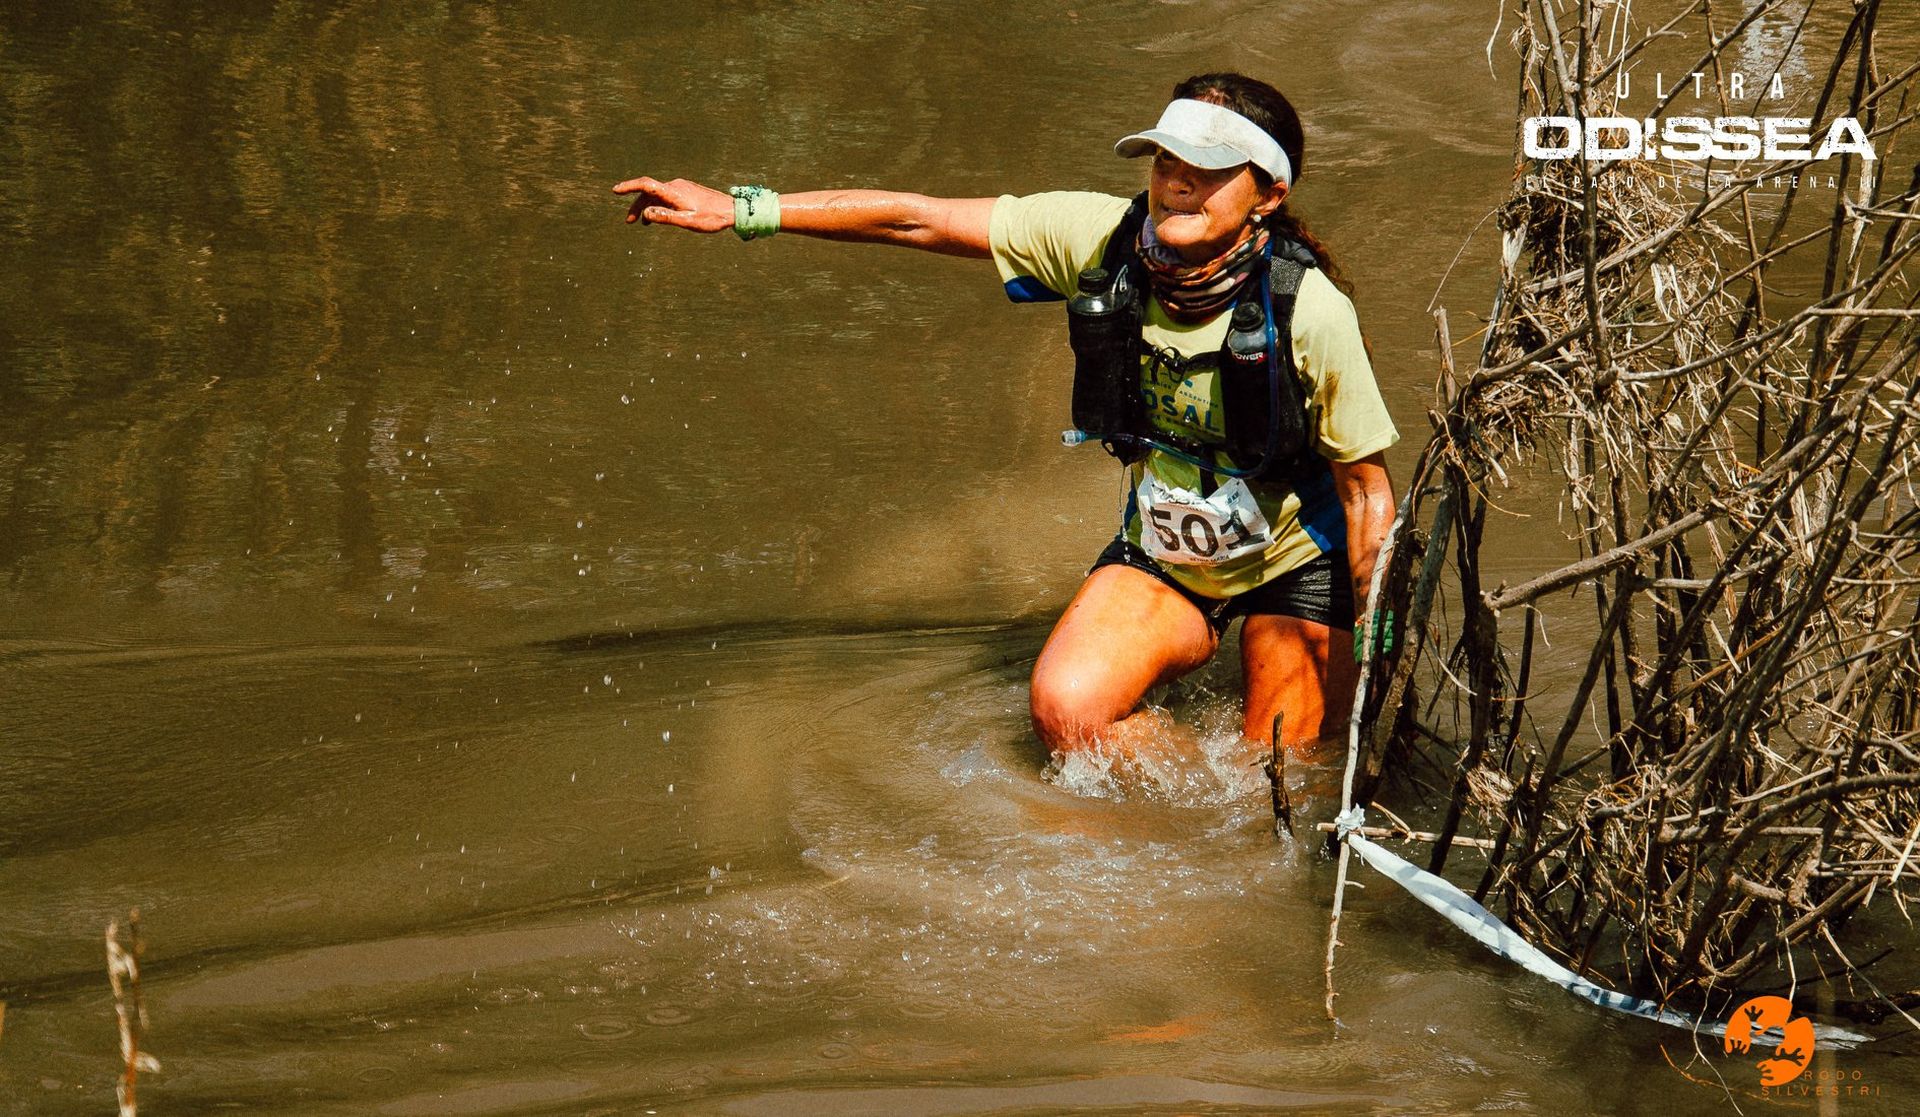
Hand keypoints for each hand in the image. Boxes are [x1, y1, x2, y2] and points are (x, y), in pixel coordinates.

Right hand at [611, 176, 733, 232]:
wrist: (732, 210)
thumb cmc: (712, 218)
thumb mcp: (688, 221)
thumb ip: (666, 217)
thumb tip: (646, 213)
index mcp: (674, 192)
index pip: (646, 185)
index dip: (629, 187)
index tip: (615, 190)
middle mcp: (675, 186)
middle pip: (649, 192)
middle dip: (637, 205)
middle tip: (629, 221)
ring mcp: (681, 188)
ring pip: (657, 195)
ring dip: (647, 207)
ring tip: (642, 223)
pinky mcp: (686, 191)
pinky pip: (666, 196)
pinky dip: (658, 206)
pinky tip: (658, 217)